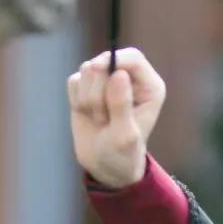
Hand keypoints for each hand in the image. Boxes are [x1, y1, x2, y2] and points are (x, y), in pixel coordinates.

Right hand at [68, 47, 166, 187]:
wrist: (104, 165)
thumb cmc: (122, 154)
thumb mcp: (124, 135)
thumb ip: (122, 105)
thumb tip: (118, 74)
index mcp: (149, 86)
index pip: (133, 58)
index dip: (114, 60)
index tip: (98, 71)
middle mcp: (129, 79)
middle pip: (105, 62)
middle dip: (97, 91)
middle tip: (105, 119)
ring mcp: (106, 81)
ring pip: (87, 70)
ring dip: (87, 99)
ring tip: (100, 119)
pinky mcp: (87, 87)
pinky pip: (74, 81)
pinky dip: (75, 99)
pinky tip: (87, 115)